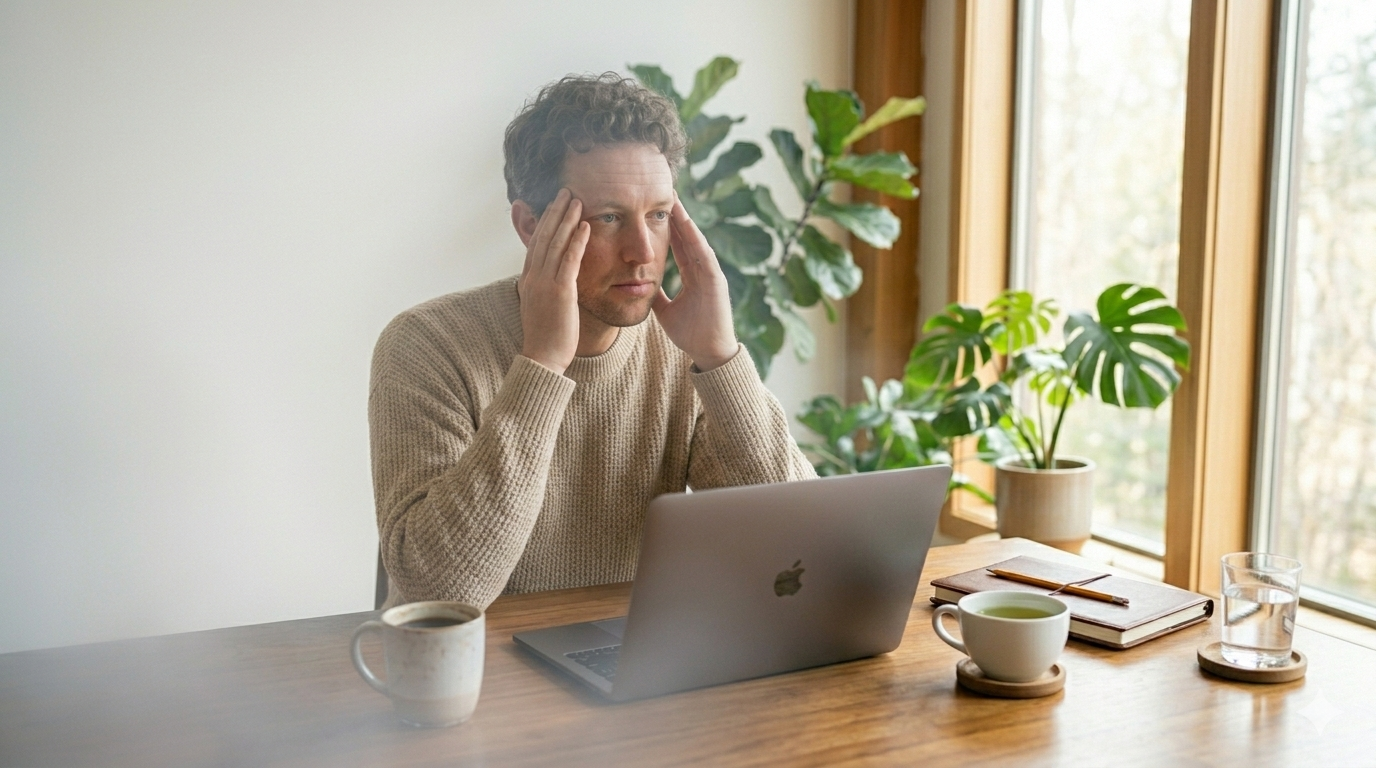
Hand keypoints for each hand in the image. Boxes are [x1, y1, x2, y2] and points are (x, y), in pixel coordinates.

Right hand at [515, 189, 588, 374]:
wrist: (542, 360)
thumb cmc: (546, 338)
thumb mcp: (541, 308)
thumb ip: (545, 290)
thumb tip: (551, 280)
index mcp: (529, 280)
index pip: (536, 244)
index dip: (545, 222)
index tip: (554, 205)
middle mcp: (534, 278)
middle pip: (544, 237)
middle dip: (555, 212)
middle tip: (565, 191)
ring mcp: (545, 284)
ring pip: (555, 243)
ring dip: (566, 219)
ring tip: (576, 199)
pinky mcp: (560, 293)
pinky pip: (569, 261)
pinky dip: (577, 241)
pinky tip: (586, 225)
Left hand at [652, 197, 738, 371]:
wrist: (708, 353)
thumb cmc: (691, 334)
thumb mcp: (665, 311)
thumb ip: (656, 295)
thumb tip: (640, 285)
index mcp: (693, 276)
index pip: (679, 245)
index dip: (668, 227)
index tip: (656, 209)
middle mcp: (703, 270)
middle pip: (687, 238)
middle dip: (677, 216)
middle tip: (667, 192)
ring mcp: (711, 274)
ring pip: (696, 242)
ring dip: (686, 221)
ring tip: (675, 201)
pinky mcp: (716, 281)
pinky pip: (704, 256)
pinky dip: (695, 239)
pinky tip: (686, 225)